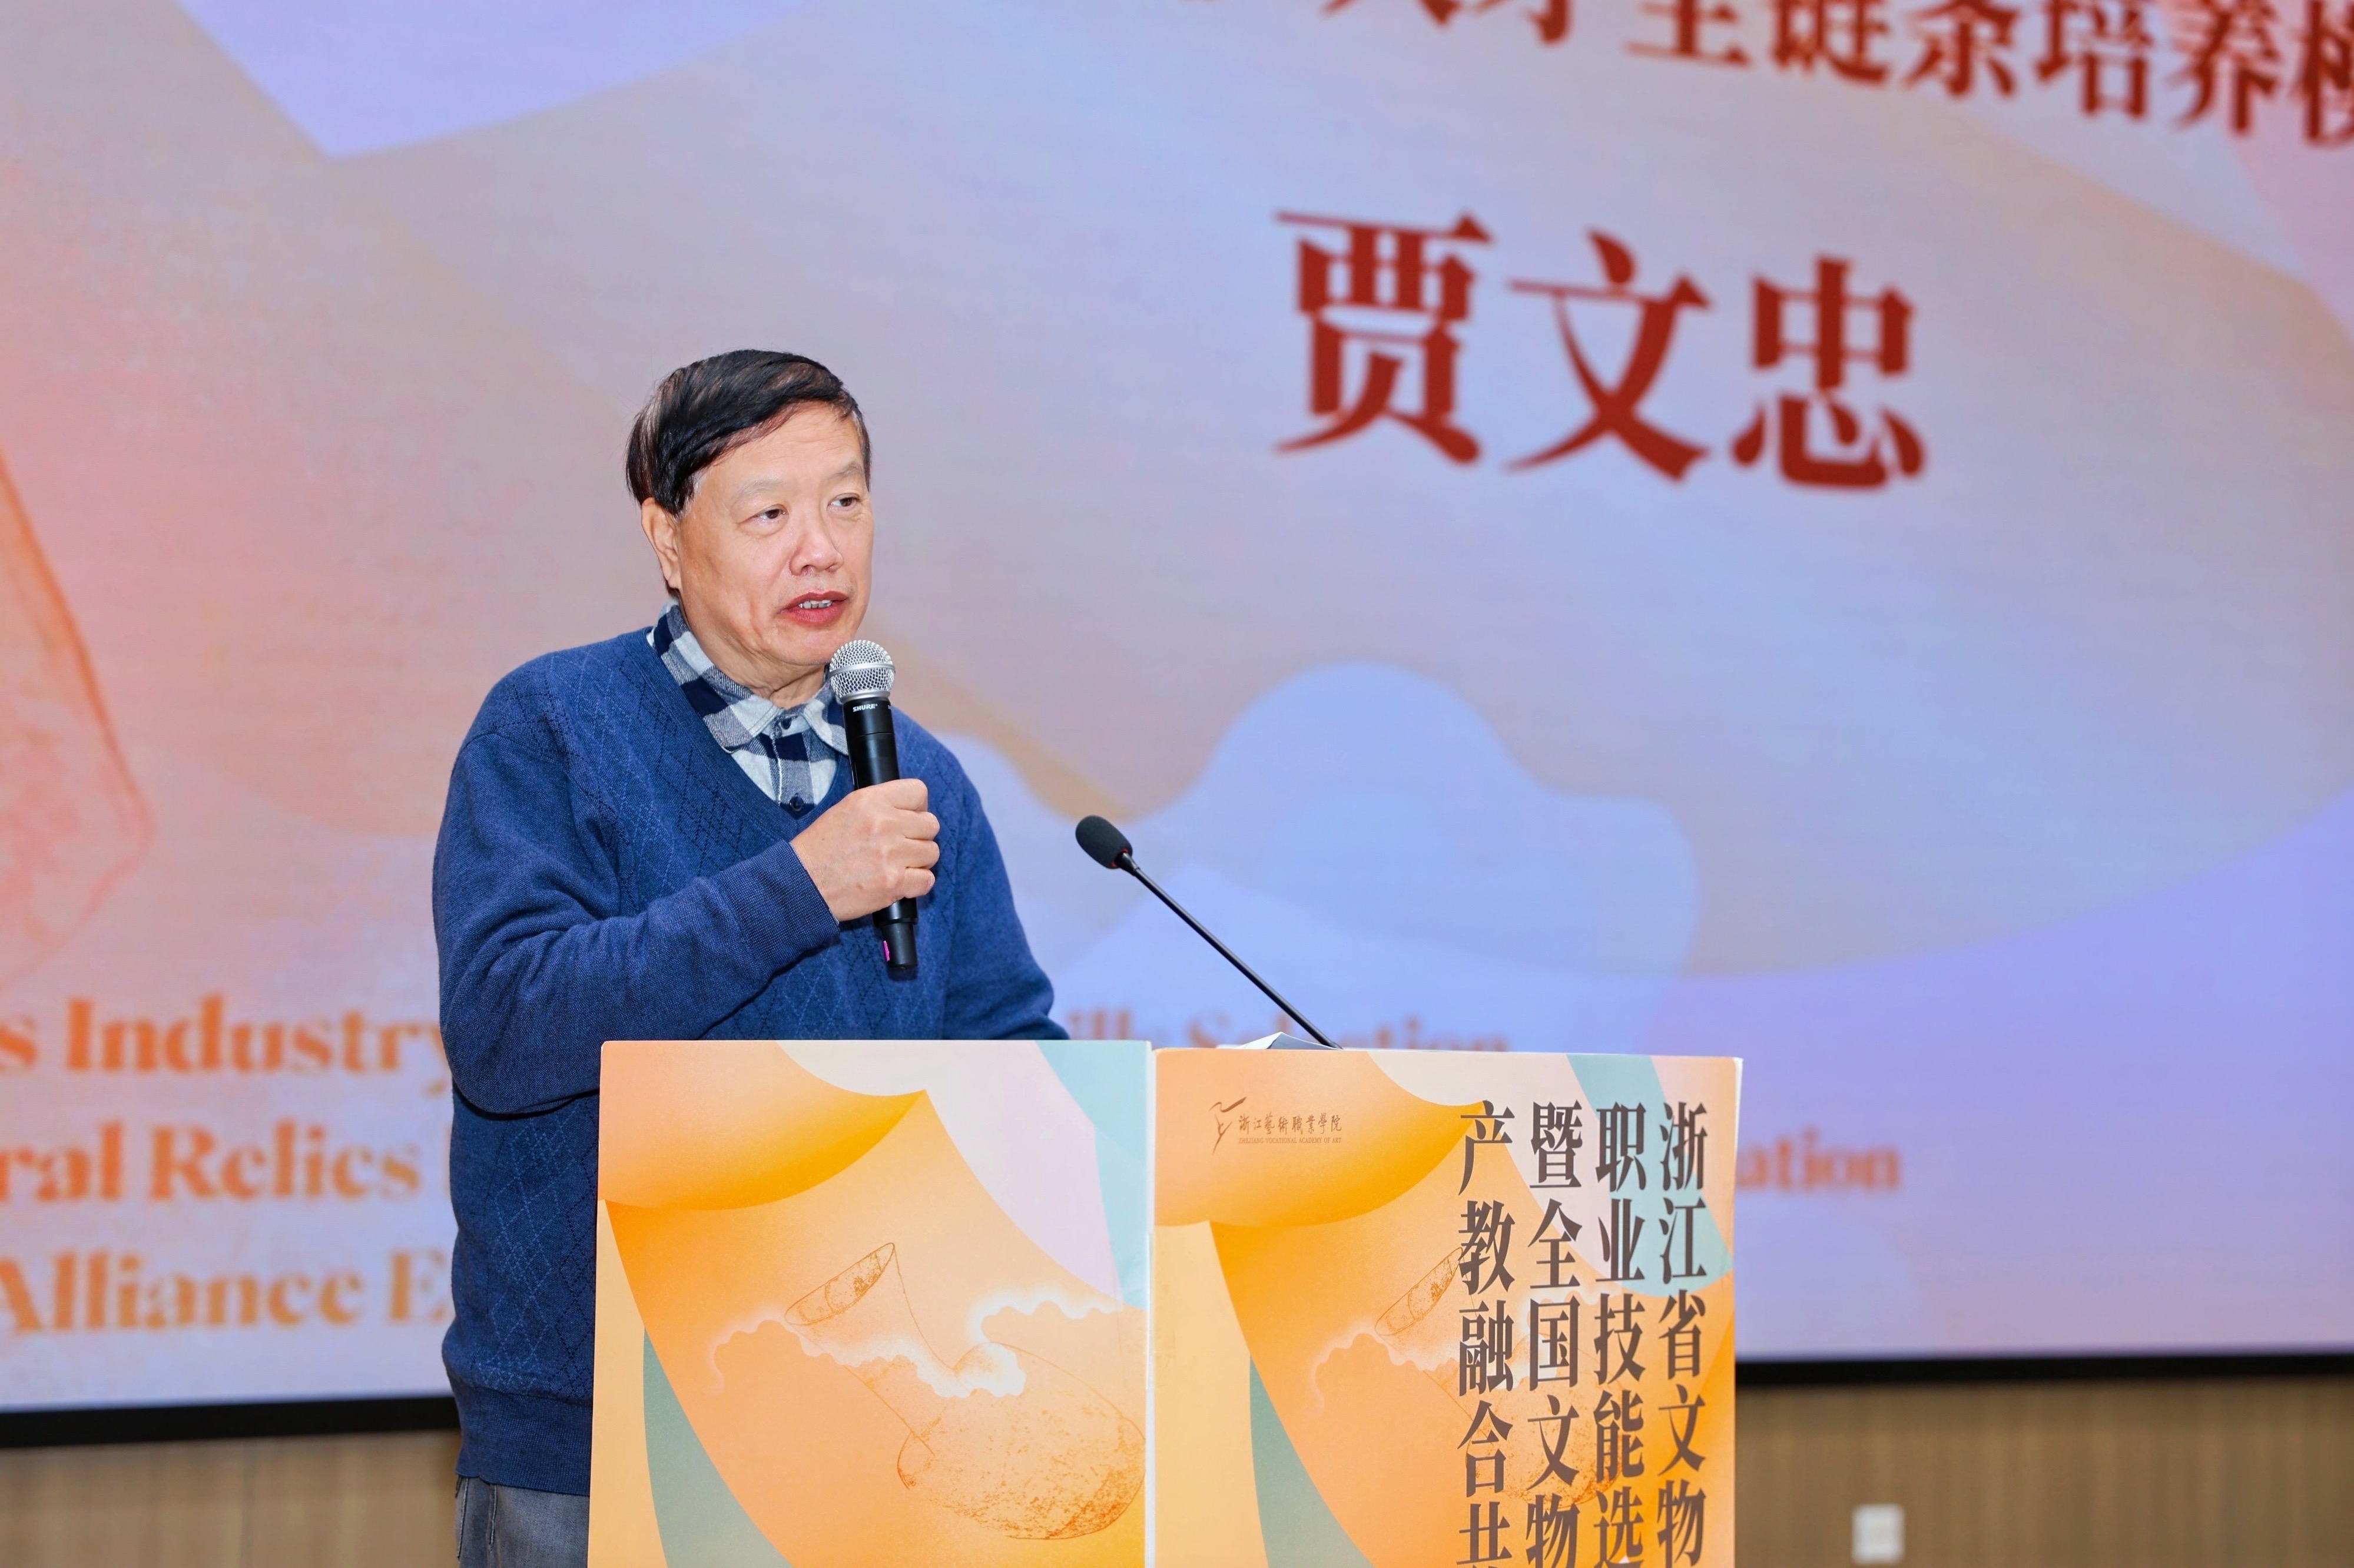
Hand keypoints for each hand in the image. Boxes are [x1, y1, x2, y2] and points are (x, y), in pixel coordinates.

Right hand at [791, 779, 938, 921]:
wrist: (802, 884)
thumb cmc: (820, 850)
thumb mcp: (845, 810)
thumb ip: (879, 806)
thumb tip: (910, 811)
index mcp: (870, 801)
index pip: (918, 791)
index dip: (916, 808)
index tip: (908, 819)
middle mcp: (884, 823)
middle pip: (930, 824)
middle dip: (919, 836)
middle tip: (901, 846)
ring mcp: (891, 854)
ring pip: (932, 852)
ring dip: (918, 861)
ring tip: (897, 865)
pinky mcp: (893, 882)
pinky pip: (927, 880)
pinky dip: (917, 884)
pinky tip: (899, 882)